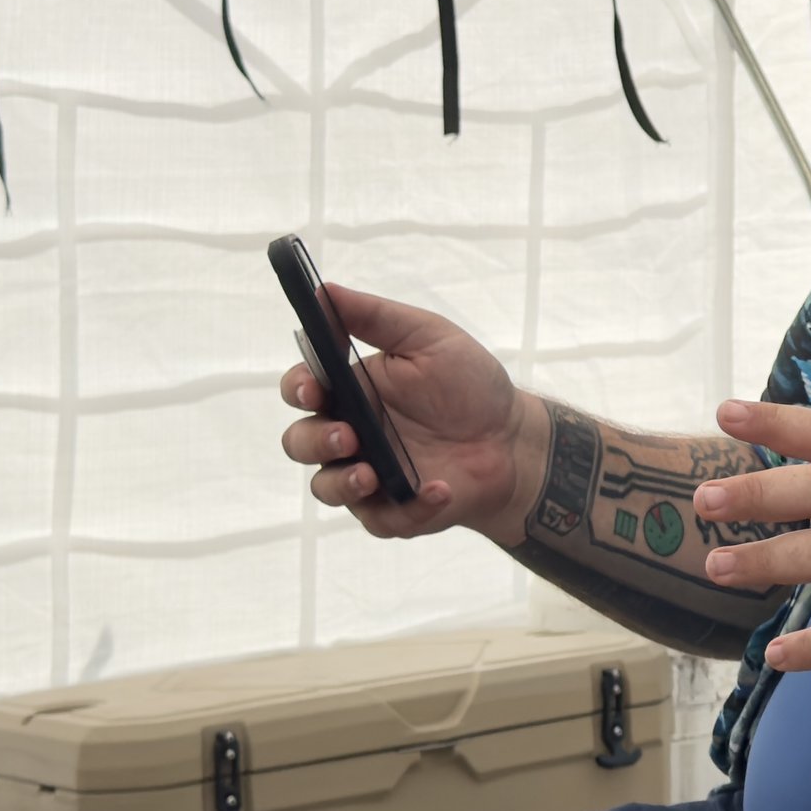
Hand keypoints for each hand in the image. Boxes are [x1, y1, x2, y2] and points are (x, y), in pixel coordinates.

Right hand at [278, 284, 535, 544]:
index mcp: (352, 391)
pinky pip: (381, 520)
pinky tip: (438, 489)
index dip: (298, 389)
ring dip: (341, 483)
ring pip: (326, 487)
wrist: (513, 437)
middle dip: (314, 439)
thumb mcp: (429, 338)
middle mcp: (351, 434)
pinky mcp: (394, 511)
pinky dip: (409, 508)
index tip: (313, 388)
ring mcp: (368, 475)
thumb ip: (375, 317)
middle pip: (300, 442)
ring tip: (371, 472)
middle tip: (349, 435)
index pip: (302, 389)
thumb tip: (323, 290)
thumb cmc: (470, 385)